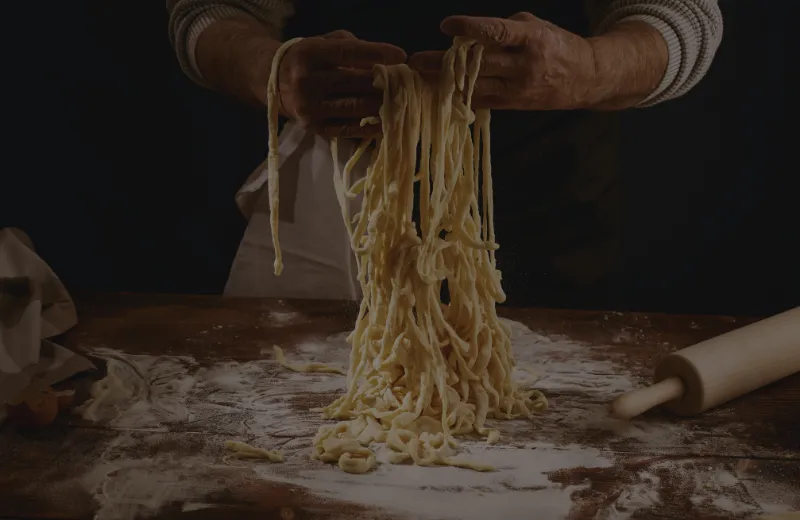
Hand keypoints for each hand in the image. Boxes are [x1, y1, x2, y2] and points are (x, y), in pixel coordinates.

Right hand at [270, 31, 405, 137]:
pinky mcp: (314, 127)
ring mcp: (309, 107)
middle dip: (383, 82)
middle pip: (354, 82)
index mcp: (309, 54)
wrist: (273, 82)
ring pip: (354, 108)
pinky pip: (347, 129)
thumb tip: (382, 61)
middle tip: (404, 82)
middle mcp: (307, 81)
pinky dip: (368, 127)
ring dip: (380, 105)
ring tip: (399, 102)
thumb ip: (350, 47)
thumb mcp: (323, 43)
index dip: (376, 53)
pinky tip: (384, 123)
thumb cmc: (306, 59)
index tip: (400, 55)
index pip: (348, 52)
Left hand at [408, 13, 597, 110]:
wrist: (586, 78)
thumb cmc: (556, 45)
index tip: (446, 25)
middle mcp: (525, 66)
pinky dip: (459, 96)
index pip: (497, 32)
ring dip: (445, 83)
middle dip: (444, 62)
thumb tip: (469, 36)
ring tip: (420, 78)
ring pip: (476, 87)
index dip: (470, 28)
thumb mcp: (535, 27)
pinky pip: (482, 101)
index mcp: (533, 39)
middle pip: (479, 64)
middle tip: (415, 60)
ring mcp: (519, 89)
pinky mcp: (514, 105)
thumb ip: (505, 30)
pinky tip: (439, 92)